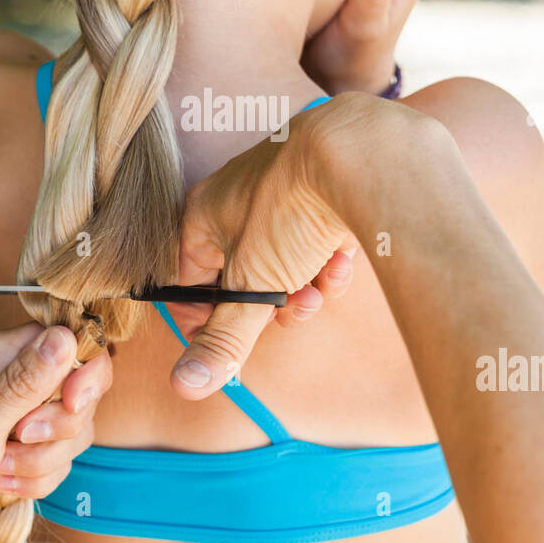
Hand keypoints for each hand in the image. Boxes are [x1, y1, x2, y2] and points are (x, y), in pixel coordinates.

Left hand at [0, 324, 111, 542]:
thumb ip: (23, 383)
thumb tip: (66, 335)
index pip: (63, 342)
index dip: (80, 372)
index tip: (72, 403)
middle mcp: (3, 383)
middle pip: (75, 388)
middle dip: (60, 426)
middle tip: (19, 441)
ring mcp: (11, 422)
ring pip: (70, 431)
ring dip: (44, 460)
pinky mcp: (15, 457)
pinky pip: (55, 463)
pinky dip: (36, 481)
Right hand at [168, 94, 390, 396]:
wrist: (357, 156)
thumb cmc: (290, 206)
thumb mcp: (253, 284)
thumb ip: (223, 338)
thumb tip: (185, 386)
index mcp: (201, 216)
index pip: (186, 283)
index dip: (208, 320)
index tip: (230, 343)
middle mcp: (235, 204)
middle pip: (241, 280)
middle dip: (270, 305)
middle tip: (290, 308)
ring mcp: (279, 199)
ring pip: (283, 268)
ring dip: (303, 289)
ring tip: (321, 286)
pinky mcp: (319, 199)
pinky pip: (314, 246)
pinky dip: (328, 263)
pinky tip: (341, 261)